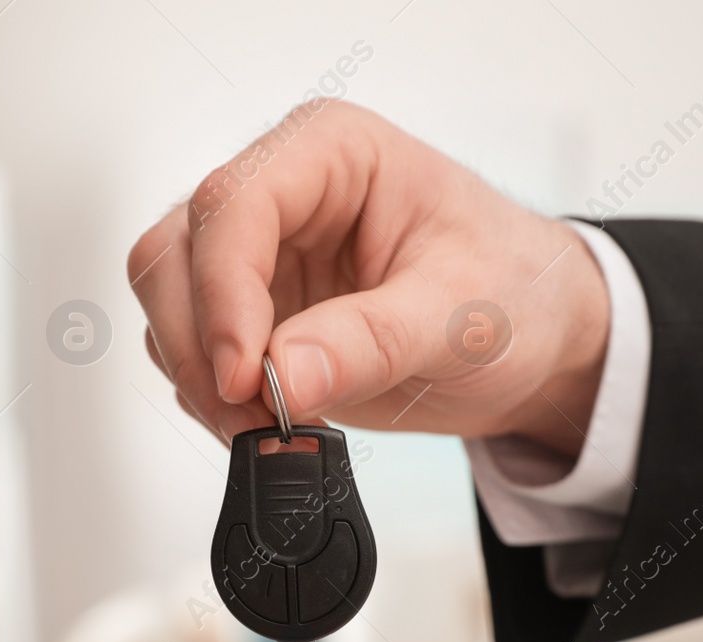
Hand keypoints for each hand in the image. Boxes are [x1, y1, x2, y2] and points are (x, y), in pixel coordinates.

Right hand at [127, 101, 610, 456]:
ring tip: (270, 426)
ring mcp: (259, 256)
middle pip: (176, 252)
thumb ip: (368, 342)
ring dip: (199, 377)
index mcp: (332, 154)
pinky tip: (269, 421)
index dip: (222, 294)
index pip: (233, 204)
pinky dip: (213, 397)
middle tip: (250, 415)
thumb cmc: (514, 292)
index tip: (245, 376)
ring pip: (169, 303)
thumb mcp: (461, 317)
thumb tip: (279, 376)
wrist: (534, 339)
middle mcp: (281, 193)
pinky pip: (191, 350)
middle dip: (200, 344)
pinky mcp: (252, 314)